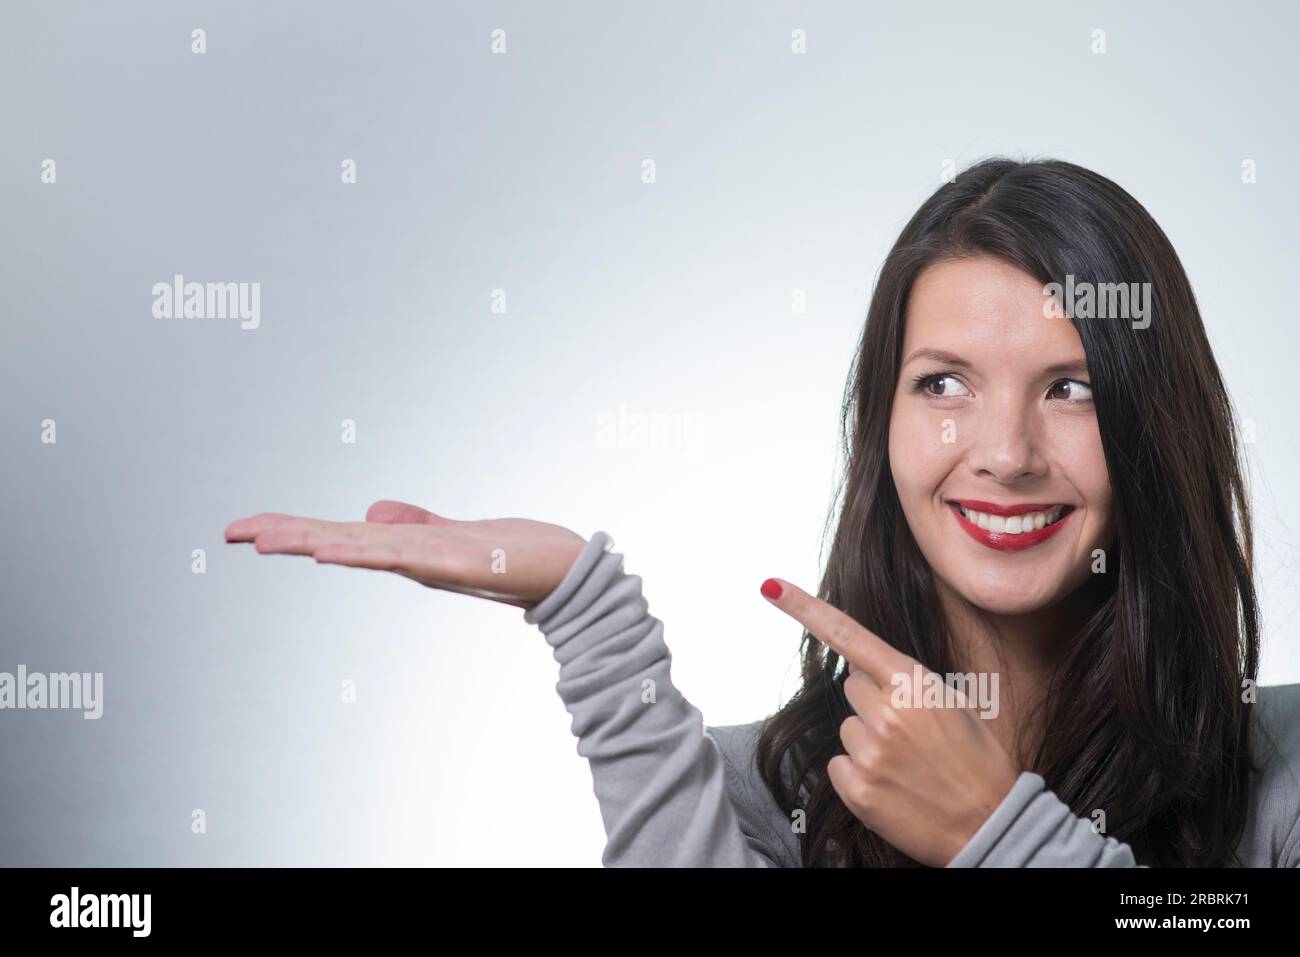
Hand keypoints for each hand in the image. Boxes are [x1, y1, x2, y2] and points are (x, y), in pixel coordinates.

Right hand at [225, 500, 587, 609]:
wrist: (568, 574)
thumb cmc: (517, 556)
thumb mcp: (457, 534)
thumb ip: (414, 525)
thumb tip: (369, 515)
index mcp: (407, 550)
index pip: (338, 536)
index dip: (292, 530)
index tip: (243, 528)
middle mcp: (413, 560)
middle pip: (338, 543)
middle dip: (286, 537)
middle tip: (232, 533)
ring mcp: (434, 563)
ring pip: (362, 551)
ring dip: (315, 544)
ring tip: (269, 542)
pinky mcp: (462, 564)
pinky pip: (406, 557)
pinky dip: (368, 554)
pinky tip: (335, 552)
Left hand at [759, 578, 1018, 865]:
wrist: (992, 826)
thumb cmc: (978, 762)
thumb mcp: (955, 705)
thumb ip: (908, 681)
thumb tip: (863, 668)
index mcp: (913, 684)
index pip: (850, 636)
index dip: (806, 609)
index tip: (772, 586)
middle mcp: (886, 714)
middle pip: (852, 687)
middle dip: (874, 701)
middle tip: (910, 730)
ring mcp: (869, 753)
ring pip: (848, 728)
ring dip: (869, 740)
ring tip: (908, 762)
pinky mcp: (856, 789)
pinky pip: (840, 765)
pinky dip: (860, 774)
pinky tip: (893, 785)